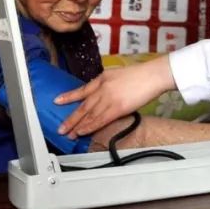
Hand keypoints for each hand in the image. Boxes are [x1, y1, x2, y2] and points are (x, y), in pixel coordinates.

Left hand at [55, 56, 174, 137]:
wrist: (152, 76)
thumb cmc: (139, 75)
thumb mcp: (117, 74)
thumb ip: (106, 84)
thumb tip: (99, 94)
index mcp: (102, 78)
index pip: (82, 89)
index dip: (69, 96)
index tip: (57, 101)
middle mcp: (102, 89)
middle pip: (83, 106)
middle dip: (71, 118)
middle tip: (61, 128)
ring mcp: (108, 99)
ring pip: (89, 115)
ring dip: (78, 126)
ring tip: (69, 134)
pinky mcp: (117, 108)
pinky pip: (100, 120)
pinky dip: (90, 127)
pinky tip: (82, 132)